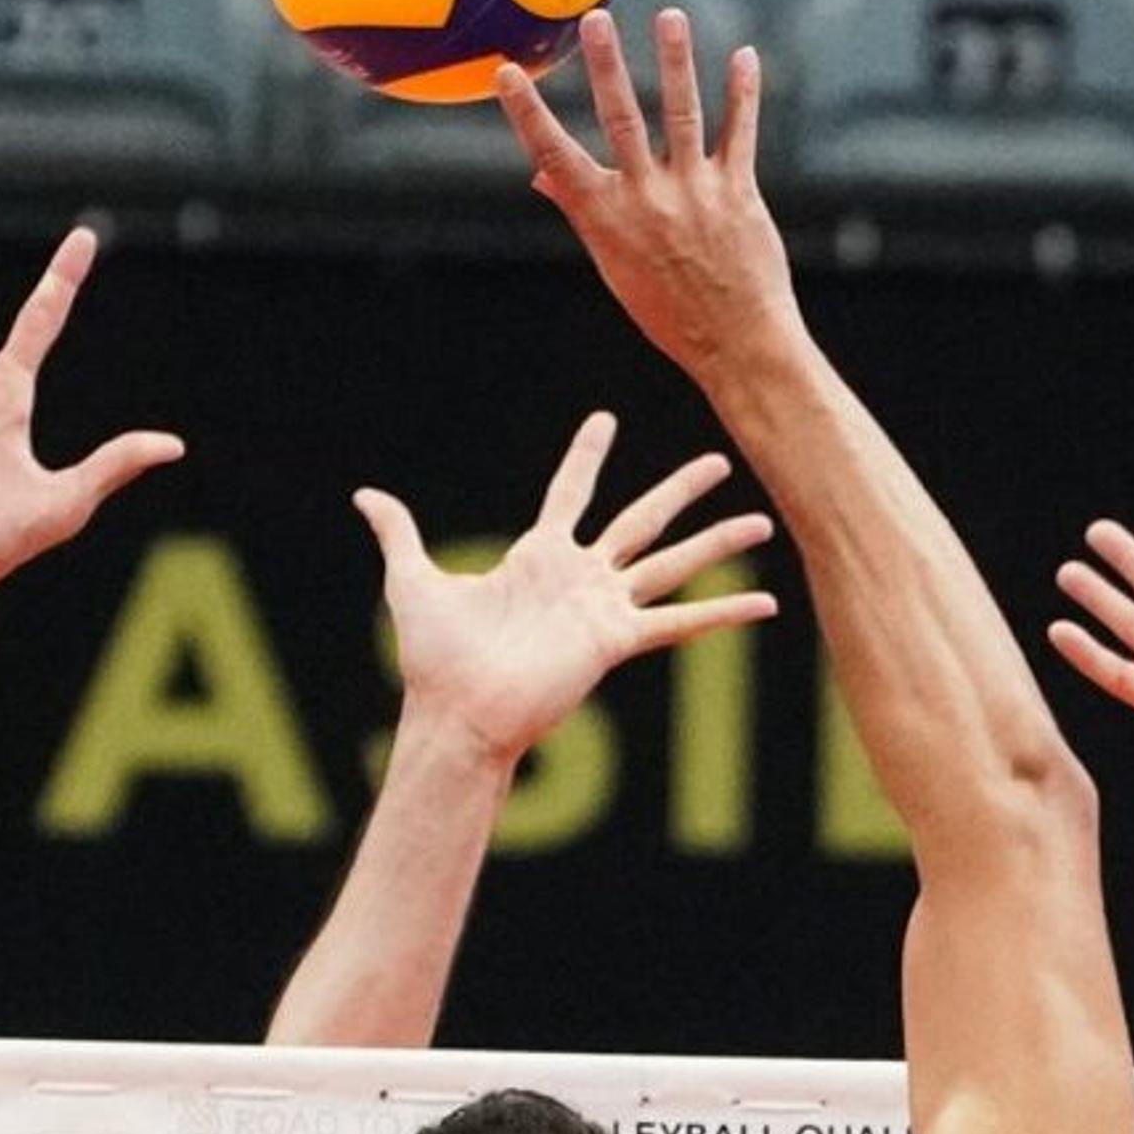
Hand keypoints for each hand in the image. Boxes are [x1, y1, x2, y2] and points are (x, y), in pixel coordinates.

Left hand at [363, 411, 778, 766]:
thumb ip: (401, 534)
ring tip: (764, 521)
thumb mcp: (414, 581)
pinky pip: (681, 624)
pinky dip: (725, 615)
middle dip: (680, 489)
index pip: (570, 493)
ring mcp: (604, 609)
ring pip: (674, 563)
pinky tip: (767, 605)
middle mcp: (580, 579)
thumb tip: (366, 495)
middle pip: (642, 519)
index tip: (604, 420)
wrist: (456, 713)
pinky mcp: (617, 641)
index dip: (586, 456)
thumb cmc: (435, 659)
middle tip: (720, 460)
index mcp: (538, 558)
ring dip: (719, 544)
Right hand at [496, 11, 801, 380]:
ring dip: (675, 62)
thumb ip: (582, 212)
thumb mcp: (614, 267)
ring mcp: (694, 194)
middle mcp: (647, 201)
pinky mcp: (738, 194)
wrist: (736, 345)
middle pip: (621, 121)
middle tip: (595, 18)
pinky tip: (743, 57)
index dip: (528, 113)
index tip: (507, 72)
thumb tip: (541, 177)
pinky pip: (740, 134)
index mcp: (606, 220)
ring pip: (681, 115)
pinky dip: (742, 95)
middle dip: (606, 66)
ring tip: (668, 17)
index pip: (555, 157)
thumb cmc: (669, 310)